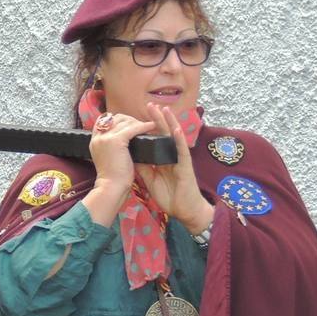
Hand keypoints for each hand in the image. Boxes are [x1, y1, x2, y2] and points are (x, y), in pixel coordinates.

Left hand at [136, 105, 213, 233]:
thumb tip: (130, 155)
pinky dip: (178, 139)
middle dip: (156, 119)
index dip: (146, 128)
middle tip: (149, 104)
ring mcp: (179, 159)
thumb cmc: (169, 195)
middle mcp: (171, 156)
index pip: (154, 139)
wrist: (184, 211)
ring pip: (174, 138)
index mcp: (162, 158)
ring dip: (169, 123)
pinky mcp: (186, 166)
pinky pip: (182, 151)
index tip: (137, 116)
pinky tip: (175, 129)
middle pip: (163, 134)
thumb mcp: (150, 179)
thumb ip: (143, 166)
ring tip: (164, 109)